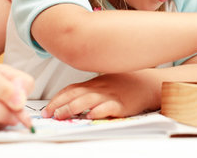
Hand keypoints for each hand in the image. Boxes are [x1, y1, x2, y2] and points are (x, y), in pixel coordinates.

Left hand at [42, 72, 156, 119]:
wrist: (148, 83)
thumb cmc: (126, 83)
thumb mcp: (105, 81)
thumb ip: (90, 88)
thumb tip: (70, 98)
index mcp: (94, 82)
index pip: (71, 88)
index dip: (57, 98)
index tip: (47, 108)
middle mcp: (100, 87)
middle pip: (76, 94)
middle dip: (61, 104)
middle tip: (50, 114)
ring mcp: (111, 95)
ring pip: (89, 99)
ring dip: (74, 107)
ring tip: (63, 115)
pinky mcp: (122, 104)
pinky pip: (109, 106)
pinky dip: (100, 111)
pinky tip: (92, 115)